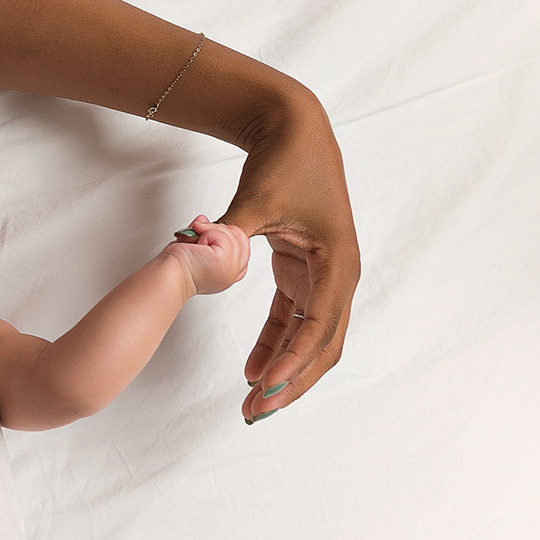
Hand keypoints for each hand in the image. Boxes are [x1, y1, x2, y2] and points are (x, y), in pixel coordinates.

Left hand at [162, 215, 249, 295]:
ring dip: (210, 230)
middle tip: (198, 233)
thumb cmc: (175, 266)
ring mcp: (231, 268)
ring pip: (233, 234)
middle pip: (240, 239)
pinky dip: (207, 232)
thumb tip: (203, 220)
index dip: (226, 236)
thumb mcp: (194, 246)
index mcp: (228, 272)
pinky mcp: (225, 260)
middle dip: (218, 230)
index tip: (206, 237)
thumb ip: (203, 234)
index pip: (242, 247)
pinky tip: (196, 241)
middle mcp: (232, 273)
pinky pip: (223, 236)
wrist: (168, 275)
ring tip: (195, 239)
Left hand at [220, 90, 360, 421]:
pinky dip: (275, 345)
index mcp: (337, 263)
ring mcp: (323, 274)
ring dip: (285, 370)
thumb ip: (231, 230)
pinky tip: (253, 370)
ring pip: (309, 338)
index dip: (291, 363)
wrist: (293, 127)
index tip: (263, 389)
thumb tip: (201, 245)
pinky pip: (293, 319)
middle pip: (321, 346)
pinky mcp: (304, 270)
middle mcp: (338, 274)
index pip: (316, 328)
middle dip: (292, 382)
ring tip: (253, 402)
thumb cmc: (282, 159)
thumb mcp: (258, 197)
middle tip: (256, 412)